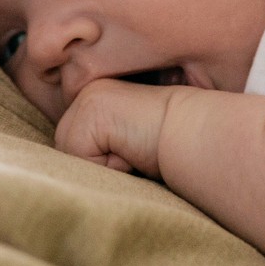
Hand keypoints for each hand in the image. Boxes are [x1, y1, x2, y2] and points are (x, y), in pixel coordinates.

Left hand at [54, 80, 176, 176]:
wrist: (198, 132)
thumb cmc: (171, 146)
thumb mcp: (127, 144)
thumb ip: (101, 147)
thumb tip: (74, 172)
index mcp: (95, 100)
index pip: (74, 147)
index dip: (102, 162)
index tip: (132, 151)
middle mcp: (87, 93)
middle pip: (66, 150)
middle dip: (99, 164)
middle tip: (135, 150)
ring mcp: (88, 96)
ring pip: (70, 154)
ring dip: (104, 166)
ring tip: (135, 149)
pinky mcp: (92, 108)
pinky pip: (80, 155)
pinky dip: (108, 165)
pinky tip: (134, 149)